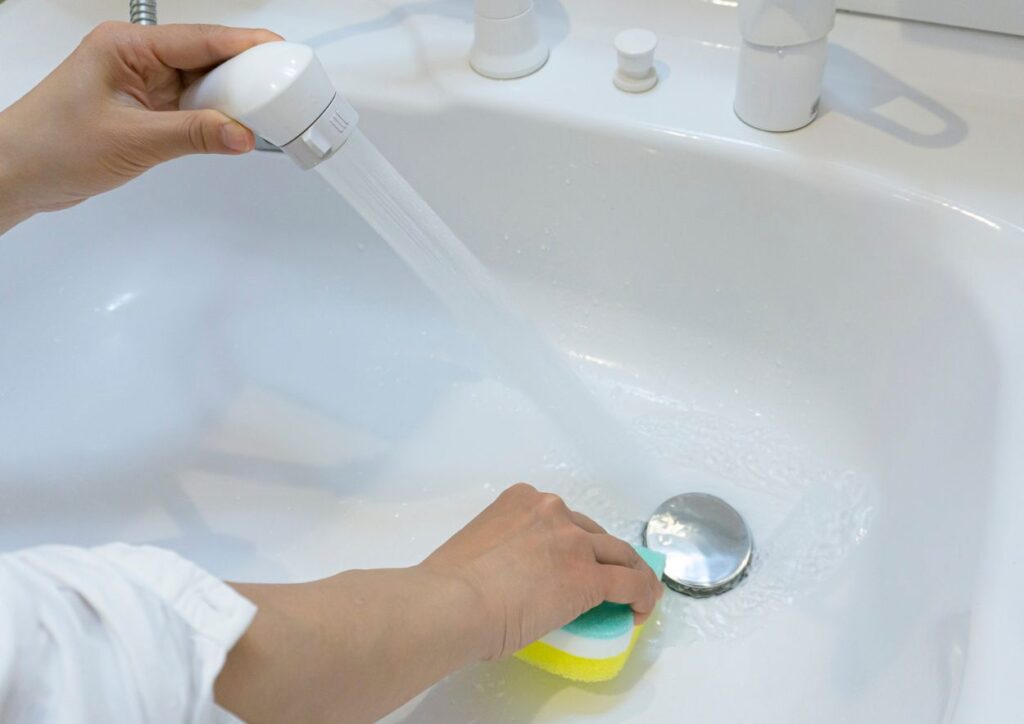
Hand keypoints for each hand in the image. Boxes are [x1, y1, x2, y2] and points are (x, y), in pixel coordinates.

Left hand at [0, 21, 280, 232]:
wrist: (20, 173)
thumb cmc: (52, 145)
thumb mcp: (134, 140)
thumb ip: (193, 136)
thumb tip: (241, 134)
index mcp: (127, 46)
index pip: (200, 39)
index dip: (245, 45)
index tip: (280, 53)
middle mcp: (137, 58)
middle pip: (208, 58)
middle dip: (245, 75)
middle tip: (282, 92)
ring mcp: (143, 84)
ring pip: (203, 85)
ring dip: (231, 101)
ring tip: (264, 116)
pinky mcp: (147, 110)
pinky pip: (193, 108)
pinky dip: (214, 119)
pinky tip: (233, 130)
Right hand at [421, 482, 662, 659]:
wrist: (452, 604)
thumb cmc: (449, 585)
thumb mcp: (478, 547)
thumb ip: (502, 551)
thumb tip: (508, 582)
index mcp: (520, 500)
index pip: (559, 518)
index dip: (572, 540)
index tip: (572, 560)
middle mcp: (551, 511)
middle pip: (593, 533)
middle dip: (603, 556)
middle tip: (607, 579)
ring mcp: (573, 542)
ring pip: (618, 554)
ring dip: (632, 573)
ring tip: (638, 594)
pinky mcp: (589, 576)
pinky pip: (628, 583)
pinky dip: (641, 594)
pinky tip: (642, 609)